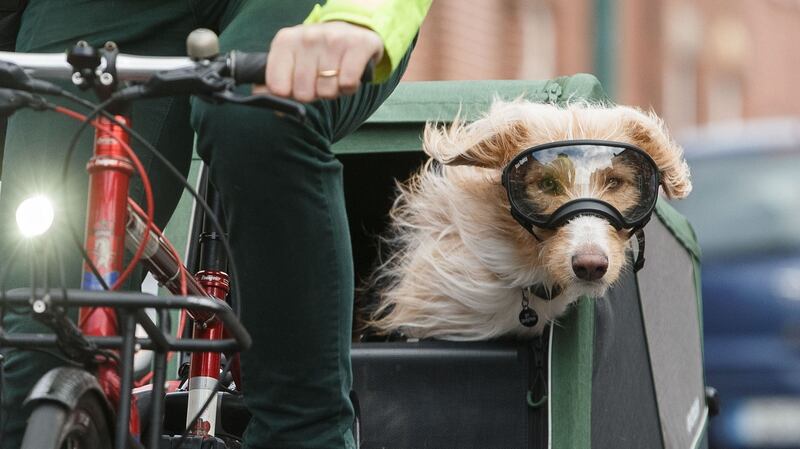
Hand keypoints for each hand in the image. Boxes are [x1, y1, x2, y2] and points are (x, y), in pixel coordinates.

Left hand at [257, 21, 383, 101]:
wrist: (353, 30)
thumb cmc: (319, 51)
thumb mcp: (292, 59)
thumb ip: (274, 79)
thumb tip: (259, 95)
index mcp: (285, 41)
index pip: (278, 87)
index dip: (290, 94)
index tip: (297, 85)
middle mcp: (306, 37)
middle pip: (304, 93)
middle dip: (315, 93)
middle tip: (321, 79)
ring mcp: (332, 40)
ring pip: (327, 91)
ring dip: (334, 90)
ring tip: (336, 75)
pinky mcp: (357, 45)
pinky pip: (347, 84)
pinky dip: (349, 88)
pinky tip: (348, 75)